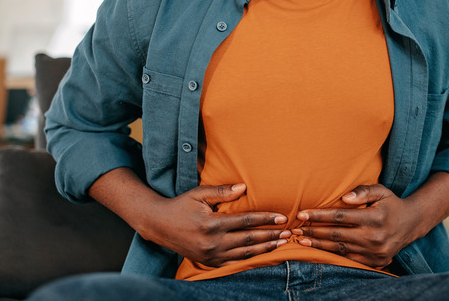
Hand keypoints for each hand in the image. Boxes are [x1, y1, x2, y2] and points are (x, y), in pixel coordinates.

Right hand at [139, 183, 290, 267]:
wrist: (159, 226)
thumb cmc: (181, 206)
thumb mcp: (199, 194)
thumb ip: (222, 191)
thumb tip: (244, 187)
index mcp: (212, 223)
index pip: (246, 221)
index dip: (265, 219)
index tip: (282, 218)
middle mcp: (213, 242)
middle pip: (249, 239)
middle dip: (271, 236)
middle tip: (288, 233)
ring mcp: (211, 255)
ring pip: (245, 254)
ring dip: (265, 249)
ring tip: (282, 244)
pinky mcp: (209, 262)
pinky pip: (234, 262)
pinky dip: (251, 259)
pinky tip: (263, 254)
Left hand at [293, 184, 423, 267]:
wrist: (412, 224)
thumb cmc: (391, 204)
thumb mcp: (381, 191)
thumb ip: (363, 191)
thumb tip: (345, 198)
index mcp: (374, 218)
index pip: (340, 217)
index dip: (319, 216)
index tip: (302, 214)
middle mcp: (374, 237)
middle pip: (337, 235)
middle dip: (314, 231)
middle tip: (296, 229)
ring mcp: (375, 252)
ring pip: (340, 249)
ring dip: (319, 245)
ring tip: (302, 240)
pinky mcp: (375, 261)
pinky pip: (350, 259)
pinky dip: (333, 255)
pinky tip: (319, 250)